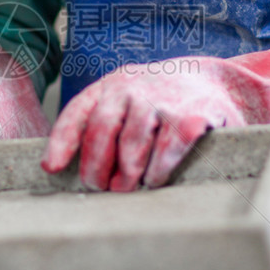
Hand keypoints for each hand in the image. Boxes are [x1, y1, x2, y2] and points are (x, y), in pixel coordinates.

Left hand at [41, 38, 269, 191]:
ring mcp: (162, 101)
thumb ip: (101, 122)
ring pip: (131, 147)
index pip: (78, 112)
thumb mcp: (128, 99)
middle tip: (98, 187)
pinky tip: (154, 179)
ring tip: (125, 188)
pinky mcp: (191, 118)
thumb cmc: (162, 101)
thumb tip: (61, 166)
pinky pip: (165, 153)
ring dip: (126, 174)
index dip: (62, 141)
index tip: (51, 168)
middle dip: (95, 167)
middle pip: (101, 132)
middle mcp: (133, 89)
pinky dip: (157, 172)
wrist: (218, 81)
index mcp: (111, 86)